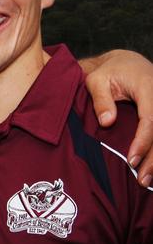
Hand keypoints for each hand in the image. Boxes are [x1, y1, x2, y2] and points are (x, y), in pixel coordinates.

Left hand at [83, 49, 152, 186]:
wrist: (126, 63)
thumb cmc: (108, 72)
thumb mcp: (96, 80)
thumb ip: (101, 100)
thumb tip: (107, 123)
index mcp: (147, 87)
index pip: (151, 118)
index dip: (143, 141)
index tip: (132, 160)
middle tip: (142, 179)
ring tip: (147, 181)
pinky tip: (152, 168)